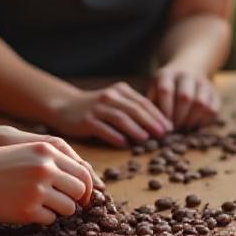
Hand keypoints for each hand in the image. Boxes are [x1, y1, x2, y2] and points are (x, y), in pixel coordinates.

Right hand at [0, 141, 96, 224]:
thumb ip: (52, 161)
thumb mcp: (26, 152)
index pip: (83, 171)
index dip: (86, 186)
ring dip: (58, 210)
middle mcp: (46, 169)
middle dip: (74, 199)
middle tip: (61, 203)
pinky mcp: (28, 211)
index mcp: (47, 151)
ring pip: (68, 208)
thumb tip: (82, 181)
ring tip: (39, 205)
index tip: (83, 196)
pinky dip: (42, 218)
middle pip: (80, 190)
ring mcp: (38, 190)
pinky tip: (25, 210)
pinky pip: (50, 219)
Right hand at [48, 82, 171, 146]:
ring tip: (146, 139)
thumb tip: (158, 126)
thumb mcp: (116, 102)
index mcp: (121, 91)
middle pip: (134, 109)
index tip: (170, 128)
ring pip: (120, 118)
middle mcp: (110, 97)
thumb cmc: (97, 108)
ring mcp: (97, 108)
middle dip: (151, 122)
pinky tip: (124, 144)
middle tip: (163, 135)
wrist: (65, 106)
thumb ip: (133, 110)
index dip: (158, 115)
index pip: (143, 103)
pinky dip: (114, 136)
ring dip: (135, 128)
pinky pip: (103, 128)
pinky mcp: (86, 120)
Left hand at [149, 65, 220, 128]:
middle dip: (179, 118)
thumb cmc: (164, 88)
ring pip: (201, 103)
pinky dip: (204, 122)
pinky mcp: (214, 92)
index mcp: (167, 74)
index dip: (165, 110)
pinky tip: (195, 126)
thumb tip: (150, 128)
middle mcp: (186, 75)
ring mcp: (203, 83)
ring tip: (184, 129)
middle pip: (185, 96)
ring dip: (192, 121)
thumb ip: (151, 107)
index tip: (162, 125)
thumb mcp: (153, 91)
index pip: (165, 90)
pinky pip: (213, 109)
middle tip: (174, 130)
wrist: (187, 70)